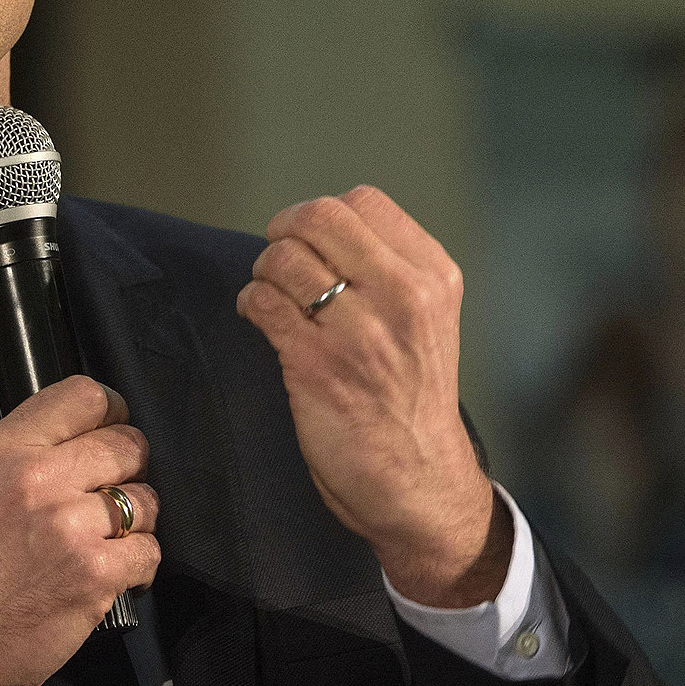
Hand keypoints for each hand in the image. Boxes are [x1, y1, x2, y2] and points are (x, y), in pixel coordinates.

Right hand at [0, 375, 159, 685]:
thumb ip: (27, 451)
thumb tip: (90, 433)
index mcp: (3, 449)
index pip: (84, 395)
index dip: (113, 412)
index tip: (113, 433)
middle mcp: (35, 478)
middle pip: (126, 444)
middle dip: (129, 471)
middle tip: (109, 500)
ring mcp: (67, 525)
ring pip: (145, 498)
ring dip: (136, 522)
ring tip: (105, 543)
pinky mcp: (95, 572)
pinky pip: (149, 549)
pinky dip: (138, 566)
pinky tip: (109, 575)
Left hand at [237, 186, 507, 607]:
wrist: (420, 484)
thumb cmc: (412, 398)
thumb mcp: (428, 320)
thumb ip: (388, 269)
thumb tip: (314, 228)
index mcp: (433, 277)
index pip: (362, 201)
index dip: (322, 216)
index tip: (312, 245)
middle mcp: (404, 296)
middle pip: (318, 217)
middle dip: (285, 233)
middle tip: (280, 263)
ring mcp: (360, 332)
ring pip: (281, 258)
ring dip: (264, 274)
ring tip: (275, 299)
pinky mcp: (317, 366)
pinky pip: (262, 302)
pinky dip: (251, 305)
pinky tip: (264, 322)